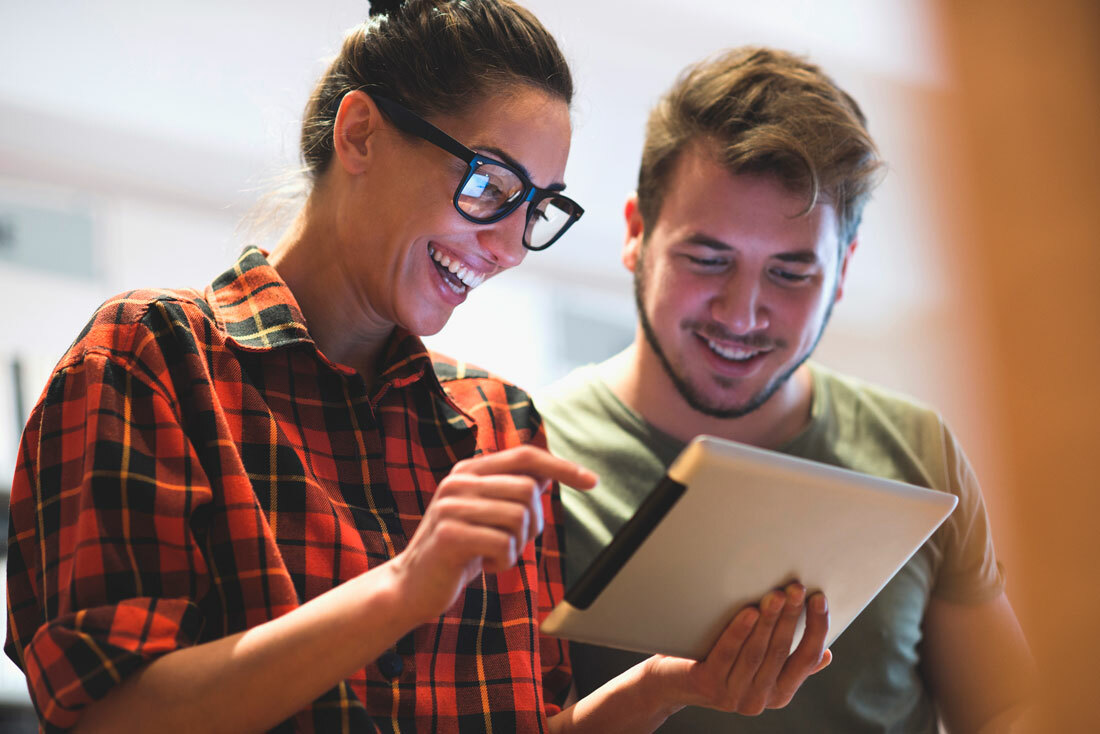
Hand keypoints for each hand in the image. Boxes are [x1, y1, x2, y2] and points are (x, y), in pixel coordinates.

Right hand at [388, 445, 597, 621]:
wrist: (412, 586)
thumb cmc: (457, 551)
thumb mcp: (486, 515)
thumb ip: (511, 492)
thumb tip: (549, 475)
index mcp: (470, 471)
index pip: (526, 456)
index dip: (562, 467)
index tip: (593, 481)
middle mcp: (459, 481)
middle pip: (528, 490)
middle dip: (533, 524)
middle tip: (511, 543)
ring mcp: (452, 506)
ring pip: (519, 517)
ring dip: (517, 546)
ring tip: (496, 554)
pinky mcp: (450, 535)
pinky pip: (504, 544)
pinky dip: (505, 562)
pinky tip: (487, 566)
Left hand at [643, 583, 830, 715]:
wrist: (670, 681)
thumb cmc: (718, 662)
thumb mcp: (758, 664)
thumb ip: (787, 662)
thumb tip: (825, 653)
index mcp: (779, 693)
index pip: (807, 659)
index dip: (816, 628)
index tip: (819, 599)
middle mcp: (760, 699)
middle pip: (782, 652)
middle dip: (791, 616)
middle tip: (796, 588)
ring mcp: (734, 695)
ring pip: (758, 652)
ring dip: (770, 621)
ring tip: (776, 594)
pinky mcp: (709, 685)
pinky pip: (728, 654)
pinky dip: (739, 631)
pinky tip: (748, 611)